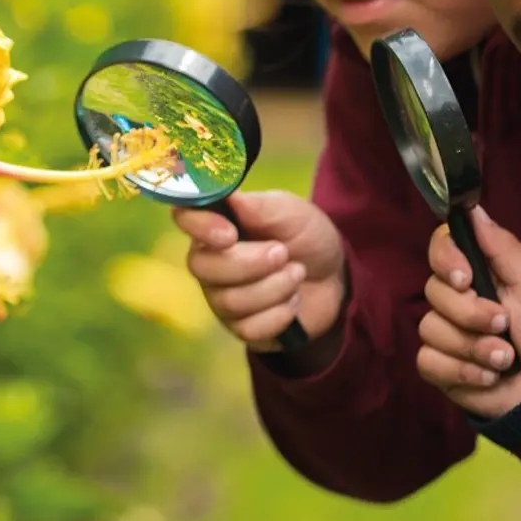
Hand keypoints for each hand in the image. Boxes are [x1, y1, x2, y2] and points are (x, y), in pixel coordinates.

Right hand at [172, 190, 346, 358]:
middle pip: (203, 268)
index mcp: (217, 224)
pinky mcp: (240, 327)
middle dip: (250, 263)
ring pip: (230, 301)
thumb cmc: (305, 236)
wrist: (334, 276)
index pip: (185, 219)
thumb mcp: (291, 212)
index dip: (201, 227)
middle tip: (283, 252)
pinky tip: (294, 300)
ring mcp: (221, 297)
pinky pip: (248, 328)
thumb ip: (259, 205)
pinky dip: (281, 313)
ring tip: (297, 272)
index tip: (230, 234)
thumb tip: (227, 192)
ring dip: (275, 286)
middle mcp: (210, 261)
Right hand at [417, 206, 520, 418]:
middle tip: (504, 324)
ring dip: (473, 347)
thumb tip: (473, 209)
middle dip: (471, 313)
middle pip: (434, 291)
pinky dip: (460, 370)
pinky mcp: (443, 368)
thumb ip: (503, 246)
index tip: (465, 277)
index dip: (445, 259)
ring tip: (505, 359)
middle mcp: (458, 299)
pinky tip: (488, 376)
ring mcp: (448, 334)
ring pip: (430, 329)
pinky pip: (428, 361)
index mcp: (480, 272)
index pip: (441, 248)